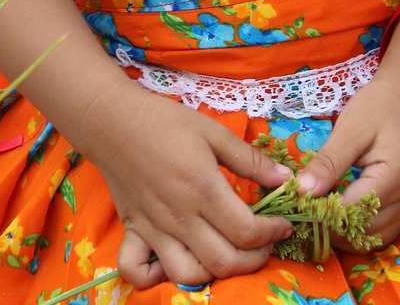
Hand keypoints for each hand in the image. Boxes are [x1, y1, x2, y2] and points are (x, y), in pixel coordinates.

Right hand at [81, 82, 293, 288]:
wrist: (113, 120)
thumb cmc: (165, 121)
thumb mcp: (213, 131)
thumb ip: (250, 159)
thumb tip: (286, 180)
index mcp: (202, 188)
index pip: (246, 231)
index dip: (272, 233)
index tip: (283, 223)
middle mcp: (179, 216)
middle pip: (224, 262)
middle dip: (255, 259)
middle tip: (264, 242)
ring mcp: (153, 229)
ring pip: (189, 275)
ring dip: (215, 273)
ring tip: (228, 253)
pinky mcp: (133, 232)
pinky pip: (137, 271)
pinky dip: (156, 278)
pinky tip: (176, 260)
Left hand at [295, 67, 399, 249]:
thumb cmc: (376, 108)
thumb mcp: (349, 129)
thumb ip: (328, 162)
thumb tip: (302, 191)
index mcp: (393, 177)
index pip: (351, 210)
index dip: (321, 211)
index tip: (296, 201)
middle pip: (362, 230)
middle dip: (329, 225)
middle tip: (303, 208)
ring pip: (371, 238)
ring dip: (343, 231)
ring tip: (318, 210)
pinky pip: (380, 231)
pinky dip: (357, 228)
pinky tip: (339, 211)